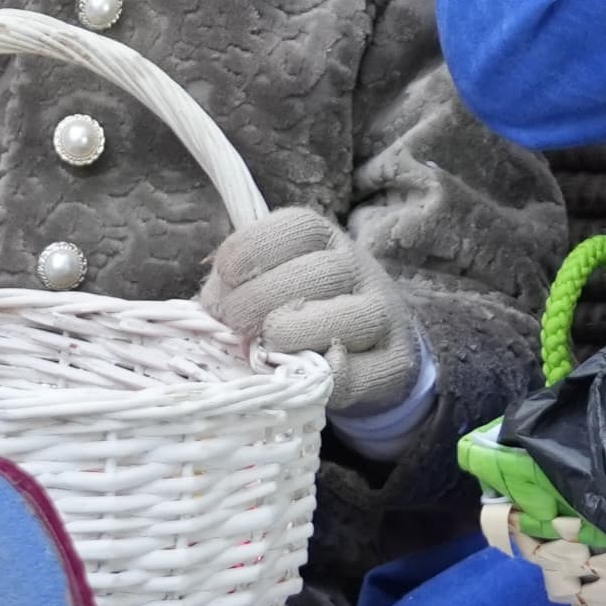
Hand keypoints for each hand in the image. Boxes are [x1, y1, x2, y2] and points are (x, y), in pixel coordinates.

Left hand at [202, 207, 419, 419]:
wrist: (375, 346)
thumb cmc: (305, 308)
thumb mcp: (271, 281)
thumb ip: (239, 287)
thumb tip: (210, 309)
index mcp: (323, 238)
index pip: (291, 228)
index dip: (244, 257)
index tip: (220, 290)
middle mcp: (357, 267)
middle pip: (315, 272)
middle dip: (259, 301)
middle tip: (234, 327)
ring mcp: (381, 314)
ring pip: (346, 317)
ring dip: (294, 335)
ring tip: (264, 351)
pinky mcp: (394, 361)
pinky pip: (360, 373)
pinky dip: (327, 378)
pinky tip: (301, 375)